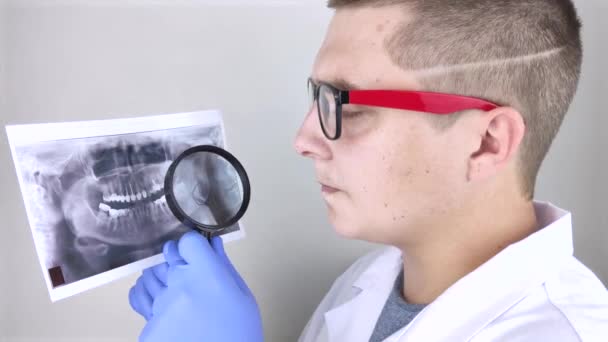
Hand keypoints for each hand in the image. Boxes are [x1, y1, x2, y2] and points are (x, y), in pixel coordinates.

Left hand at [137, 231, 262, 341]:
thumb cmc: (239, 333)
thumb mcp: (243, 298)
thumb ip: (224, 267)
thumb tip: (214, 243)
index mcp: (207, 275)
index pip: (187, 241)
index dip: (193, 246)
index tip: (199, 255)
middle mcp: (180, 285)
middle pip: (167, 256)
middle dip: (178, 261)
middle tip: (190, 276)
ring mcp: (161, 306)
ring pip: (150, 275)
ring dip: (162, 278)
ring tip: (176, 292)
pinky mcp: (148, 326)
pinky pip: (140, 298)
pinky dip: (149, 297)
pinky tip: (161, 303)